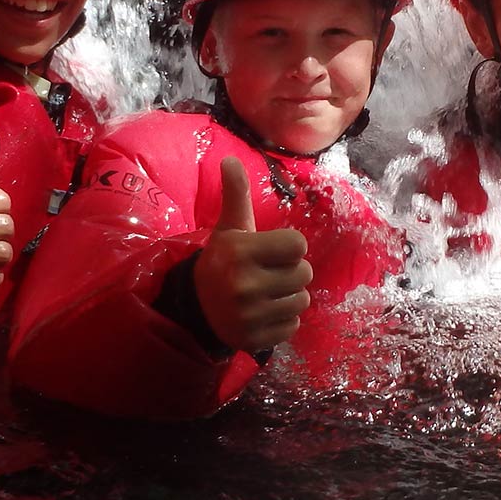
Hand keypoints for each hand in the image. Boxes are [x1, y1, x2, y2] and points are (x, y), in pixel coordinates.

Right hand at [192, 158, 311, 354]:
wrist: (196, 307)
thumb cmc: (222, 261)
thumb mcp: (229, 228)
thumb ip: (235, 194)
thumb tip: (229, 160)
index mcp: (240, 252)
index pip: (298, 245)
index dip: (288, 248)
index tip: (271, 252)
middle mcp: (244, 284)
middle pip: (304, 274)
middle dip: (291, 273)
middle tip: (269, 275)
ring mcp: (249, 316)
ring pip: (302, 301)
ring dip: (290, 297)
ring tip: (267, 294)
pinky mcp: (255, 339)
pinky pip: (293, 326)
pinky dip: (283, 321)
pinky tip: (264, 314)